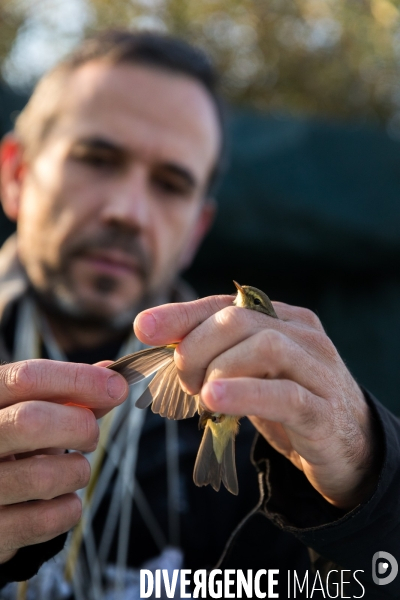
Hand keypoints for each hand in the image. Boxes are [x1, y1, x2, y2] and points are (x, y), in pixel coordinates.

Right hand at [0, 359, 127, 563]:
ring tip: (73, 471)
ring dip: (77, 472)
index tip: (117, 386)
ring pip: (44, 476)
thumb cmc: (14, 445)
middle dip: (79, 426)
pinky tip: (61, 500)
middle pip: (31, 421)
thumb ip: (71, 396)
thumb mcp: (33, 412)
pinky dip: (68, 509)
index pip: (26, 377)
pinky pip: (46, 520)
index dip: (78, 379)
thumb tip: (115, 380)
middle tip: (91, 436)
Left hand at [134, 295, 379, 509]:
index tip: (144, 328)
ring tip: (203, 396)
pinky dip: (243, 394)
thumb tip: (154, 337)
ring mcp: (318, 370)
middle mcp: (304, 335)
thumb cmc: (288, 403)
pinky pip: (284, 395)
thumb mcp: (250, 372)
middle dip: (195, 348)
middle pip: (238, 320)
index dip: (182, 313)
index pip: (226, 304)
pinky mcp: (324, 410)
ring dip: (217, 370)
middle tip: (185, 381)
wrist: (348, 447)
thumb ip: (214, 353)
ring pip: (263, 347)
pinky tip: (215, 401)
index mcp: (284, 319)